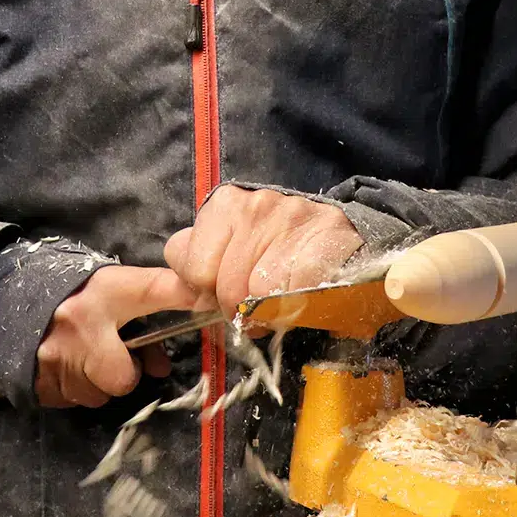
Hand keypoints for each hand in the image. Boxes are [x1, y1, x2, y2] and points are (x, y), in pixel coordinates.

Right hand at [36, 264, 197, 408]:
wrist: (15, 299)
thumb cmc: (76, 297)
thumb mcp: (113, 289)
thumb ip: (146, 318)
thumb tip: (163, 365)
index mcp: (106, 293)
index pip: (153, 291)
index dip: (184, 298)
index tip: (208, 303)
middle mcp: (80, 324)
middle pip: (122, 378)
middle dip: (121, 375)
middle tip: (111, 357)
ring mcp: (55, 356)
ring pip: (96, 394)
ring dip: (96, 384)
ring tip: (85, 359)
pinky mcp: (39, 379)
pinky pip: (71, 401)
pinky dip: (73, 390)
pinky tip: (67, 368)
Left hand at [163, 186, 363, 314]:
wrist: (348, 242)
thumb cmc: (279, 256)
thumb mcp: (228, 256)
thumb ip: (193, 270)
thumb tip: (168, 292)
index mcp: (224, 205)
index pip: (191, 266)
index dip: (207, 290)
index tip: (225, 292)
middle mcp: (254, 204)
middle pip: (225, 288)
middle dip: (241, 310)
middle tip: (260, 307)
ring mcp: (291, 216)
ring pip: (258, 295)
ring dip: (272, 312)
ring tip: (284, 301)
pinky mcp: (326, 235)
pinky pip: (294, 292)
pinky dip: (299, 306)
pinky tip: (307, 297)